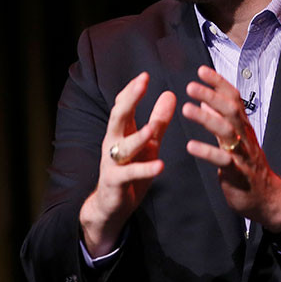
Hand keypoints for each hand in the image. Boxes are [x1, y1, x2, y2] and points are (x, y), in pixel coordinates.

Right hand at [79, 72, 175, 255]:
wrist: (110, 206)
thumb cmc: (130, 171)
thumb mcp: (148, 144)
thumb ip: (158, 121)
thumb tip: (170, 94)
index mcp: (121, 132)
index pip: (123, 105)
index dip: (132, 90)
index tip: (144, 75)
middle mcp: (113, 143)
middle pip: (119, 116)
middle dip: (130, 99)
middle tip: (142, 83)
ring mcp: (112, 163)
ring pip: (124, 146)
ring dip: (138, 137)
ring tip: (152, 128)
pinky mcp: (116, 182)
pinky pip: (130, 174)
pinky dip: (145, 169)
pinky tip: (161, 166)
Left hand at [182, 66, 280, 232]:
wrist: (267, 199)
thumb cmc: (247, 167)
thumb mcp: (235, 140)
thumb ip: (220, 120)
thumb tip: (204, 100)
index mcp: (243, 127)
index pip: (233, 98)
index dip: (219, 83)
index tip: (201, 70)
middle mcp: (244, 137)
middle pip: (231, 110)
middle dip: (212, 95)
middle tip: (191, 85)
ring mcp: (242, 154)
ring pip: (227, 131)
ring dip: (206, 118)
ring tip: (186, 109)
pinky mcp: (237, 174)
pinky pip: (223, 161)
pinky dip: (207, 152)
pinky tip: (191, 146)